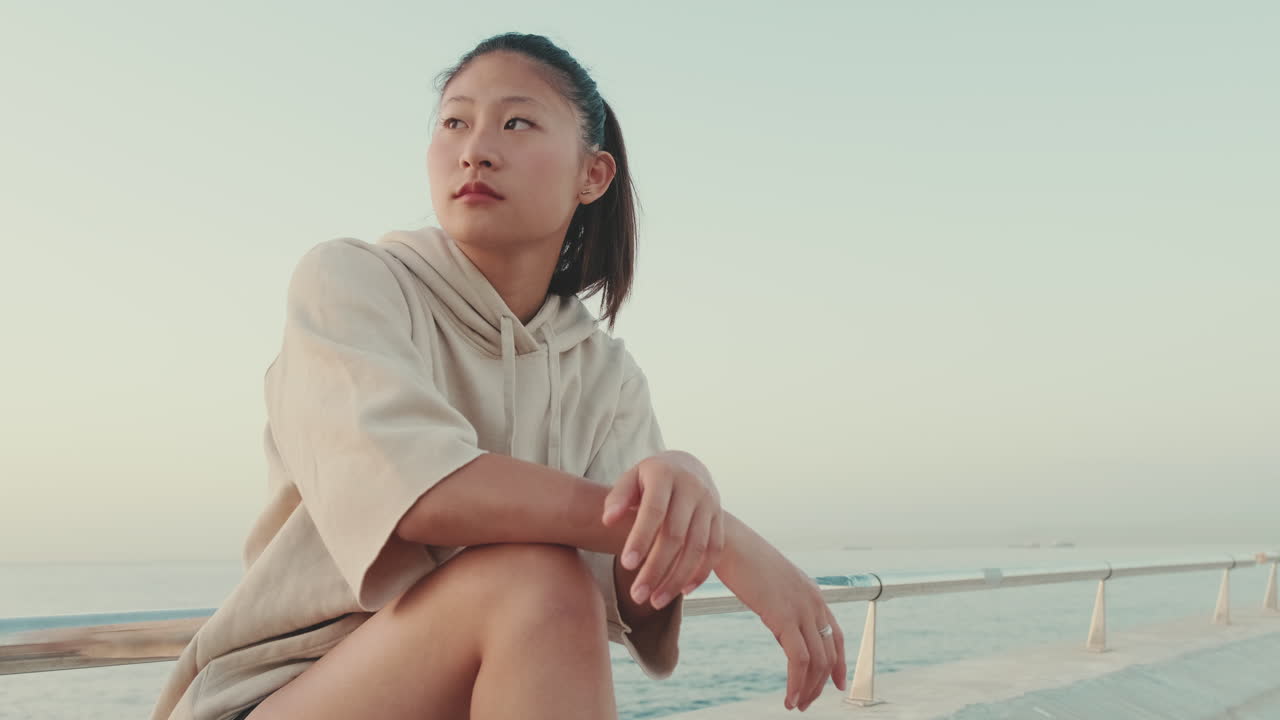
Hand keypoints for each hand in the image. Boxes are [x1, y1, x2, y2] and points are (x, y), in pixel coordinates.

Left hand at [601, 450, 723, 609]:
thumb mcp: (631, 477)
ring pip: (697, 548)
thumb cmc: (650, 478)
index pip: (654, 510)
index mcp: (665, 475)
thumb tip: (607, 521)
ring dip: (677, 578)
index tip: (626, 565)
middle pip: (676, 535)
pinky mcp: (720, 519)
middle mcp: (692, 489)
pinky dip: (700, 574)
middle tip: (637, 596)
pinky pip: (714, 551)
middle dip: (656, 569)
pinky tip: (682, 591)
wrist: (688, 466)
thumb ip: (618, 497)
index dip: (641, 538)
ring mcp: (710, 504)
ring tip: (655, 601)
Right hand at [716, 522, 846, 711]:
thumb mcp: (771, 586)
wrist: (728, 541)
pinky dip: (797, 683)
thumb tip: (783, 633)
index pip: (835, 634)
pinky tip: (789, 697)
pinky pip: (799, 660)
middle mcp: (813, 601)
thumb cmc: (742, 560)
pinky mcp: (784, 616)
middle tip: (805, 702)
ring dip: (808, 689)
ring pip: (818, 661)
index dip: (839, 663)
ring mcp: (801, 608)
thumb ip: (783, 608)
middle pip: (829, 653)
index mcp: (811, 593)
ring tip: (795, 704)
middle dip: (820, 684)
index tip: (837, 684)